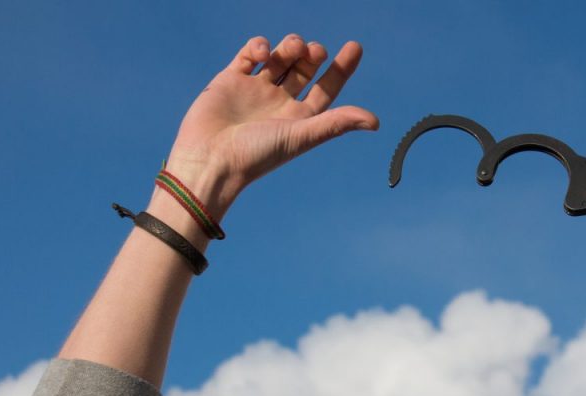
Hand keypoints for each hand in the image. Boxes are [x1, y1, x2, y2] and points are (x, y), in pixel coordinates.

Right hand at [163, 34, 378, 216]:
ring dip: (290, 46)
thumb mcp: (301, 136)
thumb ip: (336, 124)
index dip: (342, 68)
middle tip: (316, 52)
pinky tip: (264, 53)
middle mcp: (279, 103)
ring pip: (280, 58)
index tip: (355, 46)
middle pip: (304, 69)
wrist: (209, 160)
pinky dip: (260, 46)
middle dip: (313, 54)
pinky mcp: (230, 80)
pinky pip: (249, 55)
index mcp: (299, 118)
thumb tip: (375, 121)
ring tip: (293, 48)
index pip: (326, 88)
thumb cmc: (257, 155)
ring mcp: (254, 90)